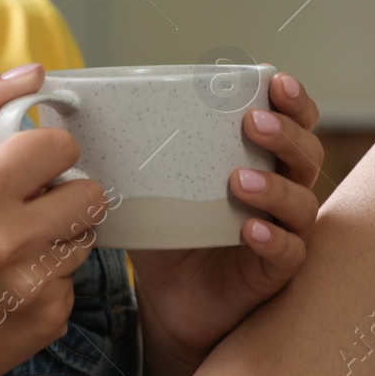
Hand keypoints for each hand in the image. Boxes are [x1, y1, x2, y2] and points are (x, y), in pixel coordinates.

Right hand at [0, 65, 110, 375]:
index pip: (57, 145)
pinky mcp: (54, 313)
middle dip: (65, 194)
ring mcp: (35, 280)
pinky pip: (78, 277)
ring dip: (63, 235)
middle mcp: (9, 236)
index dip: (45, 152)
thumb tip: (33, 71)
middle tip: (33, 206)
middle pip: (89, 190)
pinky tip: (22, 281)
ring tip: (23, 245)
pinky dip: (55, 276)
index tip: (26, 166)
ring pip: (88, 234)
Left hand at [127, 70, 322, 370]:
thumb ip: (127, 146)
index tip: (275, 80)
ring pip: (301, 203)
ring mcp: (282, 230)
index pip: (291, 121)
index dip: (291, 100)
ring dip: (273, 186)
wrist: (169, 295)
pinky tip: (251, 229)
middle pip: (305, 155)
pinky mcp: (274, 270)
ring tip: (237, 179)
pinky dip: (273, 238)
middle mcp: (279, 190)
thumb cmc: (165, 229)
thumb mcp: (147, 182)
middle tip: (252, 122)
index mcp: (256, 158)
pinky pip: (288, 252)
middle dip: (284, 134)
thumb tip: (68, 105)